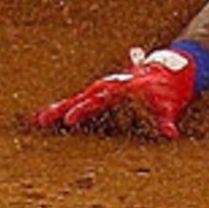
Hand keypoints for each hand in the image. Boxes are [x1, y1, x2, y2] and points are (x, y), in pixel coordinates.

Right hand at [32, 46, 202, 138]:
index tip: (69, 120)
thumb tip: (171, 135)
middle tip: (42, 120)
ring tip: (37, 120)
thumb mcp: (169, 107)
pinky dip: (61, 109)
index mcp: (121, 89)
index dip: (83, 110)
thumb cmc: (167, 91)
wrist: (168, 72)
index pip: (98, 101)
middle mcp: (107, 89)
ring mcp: (102, 92)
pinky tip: (41, 119)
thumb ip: (166, 121)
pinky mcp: (100, 98)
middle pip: (80, 100)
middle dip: (62, 110)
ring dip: (57, 110)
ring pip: (75, 100)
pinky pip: (78, 103)